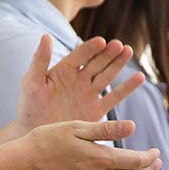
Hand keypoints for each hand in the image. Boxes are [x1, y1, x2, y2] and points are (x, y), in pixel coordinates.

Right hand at [15, 120, 161, 169]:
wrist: (21, 165)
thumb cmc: (46, 139)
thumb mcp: (76, 127)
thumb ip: (106, 129)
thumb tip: (133, 126)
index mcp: (98, 158)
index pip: (134, 161)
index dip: (149, 157)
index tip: (156, 151)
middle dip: (148, 169)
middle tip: (158, 162)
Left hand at [16, 35, 144, 134]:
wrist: (34, 134)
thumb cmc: (29, 108)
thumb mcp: (31, 83)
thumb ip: (39, 60)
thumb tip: (45, 35)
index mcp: (63, 70)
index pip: (79, 55)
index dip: (90, 48)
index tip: (101, 41)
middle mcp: (78, 80)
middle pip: (97, 63)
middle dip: (108, 54)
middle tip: (120, 45)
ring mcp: (89, 94)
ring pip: (107, 76)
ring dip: (118, 64)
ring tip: (128, 52)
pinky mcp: (97, 110)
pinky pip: (114, 97)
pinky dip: (127, 88)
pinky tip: (139, 78)